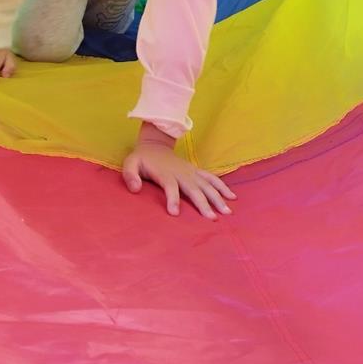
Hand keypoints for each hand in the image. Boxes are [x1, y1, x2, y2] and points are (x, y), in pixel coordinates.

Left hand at [122, 126, 236, 219]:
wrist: (155, 144)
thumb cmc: (142, 158)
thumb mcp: (130, 164)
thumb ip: (130, 176)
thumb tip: (135, 189)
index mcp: (165, 174)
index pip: (170, 187)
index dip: (173, 199)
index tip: (175, 213)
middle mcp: (181, 173)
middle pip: (194, 189)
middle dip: (203, 203)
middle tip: (212, 218)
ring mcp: (191, 172)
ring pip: (207, 185)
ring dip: (217, 197)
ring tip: (227, 211)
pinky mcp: (196, 172)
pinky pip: (212, 179)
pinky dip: (222, 187)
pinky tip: (232, 197)